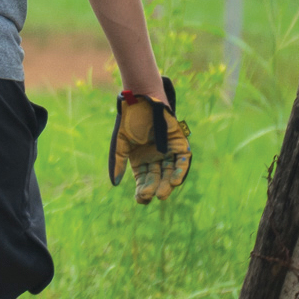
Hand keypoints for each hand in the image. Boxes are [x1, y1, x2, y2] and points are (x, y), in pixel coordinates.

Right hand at [109, 78, 190, 203]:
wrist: (141, 99)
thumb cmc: (130, 120)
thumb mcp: (121, 143)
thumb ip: (119, 162)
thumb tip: (115, 183)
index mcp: (140, 159)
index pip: (143, 180)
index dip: (142, 190)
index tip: (141, 199)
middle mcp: (155, 158)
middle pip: (157, 178)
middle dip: (155, 188)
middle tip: (152, 196)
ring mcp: (168, 151)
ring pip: (170, 172)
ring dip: (168, 183)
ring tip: (163, 193)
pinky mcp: (180, 143)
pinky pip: (182, 160)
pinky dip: (180, 170)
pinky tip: (175, 181)